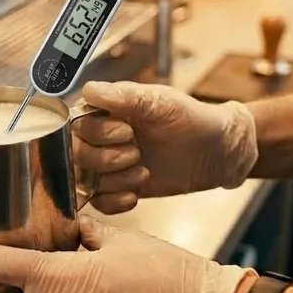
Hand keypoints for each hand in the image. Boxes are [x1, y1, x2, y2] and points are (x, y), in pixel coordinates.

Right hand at [73, 81, 257, 212]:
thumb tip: (89, 90)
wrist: (216, 152)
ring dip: (116, 180)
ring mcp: (107, 164)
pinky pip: (98, 202)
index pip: (76, 124)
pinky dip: (115, 201)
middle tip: (137, 153)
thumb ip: (124, 96)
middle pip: (76, 154)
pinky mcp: (118, 187)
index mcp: (106, 110)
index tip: (127, 131)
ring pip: (86, 180)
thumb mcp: (161, 101)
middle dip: (107, 159)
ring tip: (143, 172)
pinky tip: (136, 193)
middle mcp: (101, 137)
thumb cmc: (191, 118)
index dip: (98, 133)